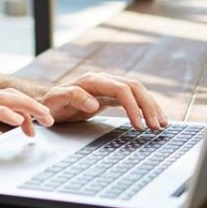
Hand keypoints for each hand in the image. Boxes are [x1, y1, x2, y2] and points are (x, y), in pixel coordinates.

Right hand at [0, 88, 53, 158]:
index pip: (4, 98)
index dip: (23, 108)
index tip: (34, 125)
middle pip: (8, 94)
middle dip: (32, 104)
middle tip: (49, 118)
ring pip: (4, 98)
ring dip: (27, 107)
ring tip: (43, 117)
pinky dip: (8, 114)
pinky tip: (20, 121)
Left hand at [40, 72, 166, 130]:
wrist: (45, 102)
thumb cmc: (49, 103)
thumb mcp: (56, 100)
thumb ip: (73, 97)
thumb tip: (95, 103)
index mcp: (91, 80)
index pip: (120, 89)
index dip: (132, 106)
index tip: (138, 125)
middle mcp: (102, 80)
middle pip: (134, 87)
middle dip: (147, 107)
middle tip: (156, 127)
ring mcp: (107, 86)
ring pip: (136, 91)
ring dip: (150, 106)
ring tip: (161, 125)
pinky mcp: (109, 95)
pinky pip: (132, 98)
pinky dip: (144, 108)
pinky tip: (153, 119)